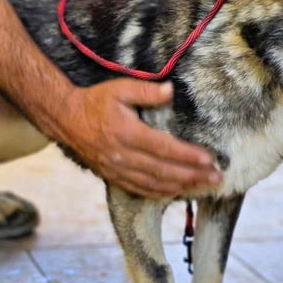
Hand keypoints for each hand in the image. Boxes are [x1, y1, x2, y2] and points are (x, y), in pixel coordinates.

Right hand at [60, 79, 220, 197]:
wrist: (65, 119)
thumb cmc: (96, 101)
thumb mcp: (119, 88)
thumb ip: (146, 91)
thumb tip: (171, 90)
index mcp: (126, 133)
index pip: (164, 148)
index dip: (188, 156)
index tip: (209, 159)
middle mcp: (122, 156)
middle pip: (164, 171)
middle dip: (193, 176)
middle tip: (216, 177)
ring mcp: (117, 170)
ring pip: (154, 184)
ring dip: (182, 187)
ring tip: (204, 186)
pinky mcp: (113, 177)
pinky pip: (141, 190)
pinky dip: (161, 194)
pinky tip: (178, 193)